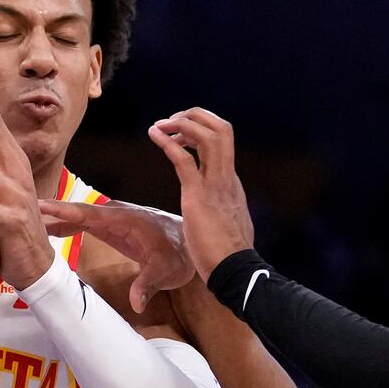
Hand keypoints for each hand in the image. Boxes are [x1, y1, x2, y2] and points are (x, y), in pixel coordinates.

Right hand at [39, 199, 195, 311]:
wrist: (190, 245)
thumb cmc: (180, 255)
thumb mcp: (166, 271)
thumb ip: (148, 284)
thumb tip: (136, 304)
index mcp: (126, 220)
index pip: (90, 214)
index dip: (65, 211)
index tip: (42, 207)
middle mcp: (116, 215)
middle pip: (78, 212)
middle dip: (51, 211)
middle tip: (21, 209)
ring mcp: (112, 220)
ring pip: (78, 216)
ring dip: (55, 218)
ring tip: (26, 219)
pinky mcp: (111, 228)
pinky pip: (84, 223)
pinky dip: (67, 225)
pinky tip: (49, 229)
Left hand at [147, 109, 254, 278]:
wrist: (234, 270)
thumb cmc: (229, 254)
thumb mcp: (228, 223)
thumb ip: (223, 212)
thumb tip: (219, 215)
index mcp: (231, 183)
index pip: (223, 142)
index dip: (202, 130)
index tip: (181, 134)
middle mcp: (226, 177)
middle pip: (221, 129)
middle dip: (195, 117)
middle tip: (171, 121)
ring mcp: (215, 184)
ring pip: (207, 135)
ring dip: (181, 123)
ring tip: (160, 125)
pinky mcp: (198, 195)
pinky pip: (183, 159)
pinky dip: (167, 142)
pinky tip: (153, 134)